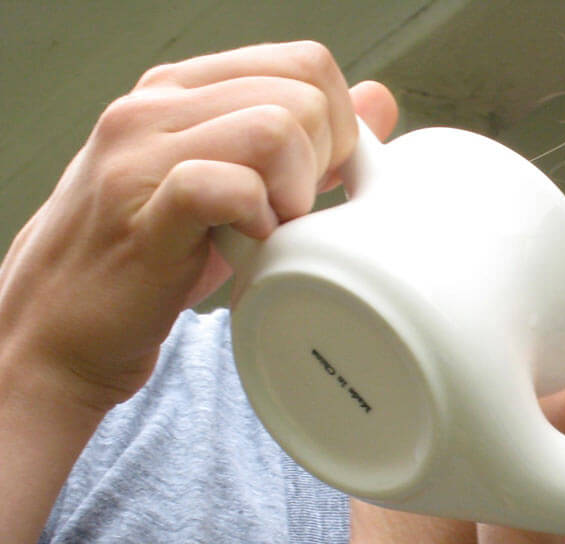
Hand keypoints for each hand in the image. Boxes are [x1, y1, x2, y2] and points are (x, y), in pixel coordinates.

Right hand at [0, 41, 398, 413]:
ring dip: (295, 195)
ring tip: (269, 233)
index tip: (321, 182)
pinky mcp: (139, 209)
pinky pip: (228, 186)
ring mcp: (140, 152)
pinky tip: (246, 249)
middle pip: (303, 94)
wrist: (56, 328)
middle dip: (325, 164)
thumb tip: (378, 98)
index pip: (305, 63)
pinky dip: (257, 222)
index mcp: (184, 90)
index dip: (339, 127)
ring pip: (275, 130)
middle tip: (294, 215)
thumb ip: (300, 140)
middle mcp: (156, 105)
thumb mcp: (233, 185)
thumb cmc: (152, 260)